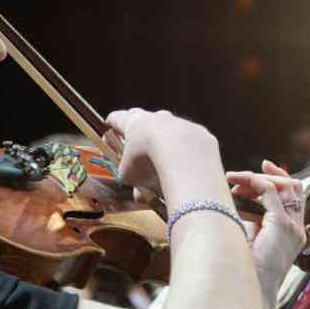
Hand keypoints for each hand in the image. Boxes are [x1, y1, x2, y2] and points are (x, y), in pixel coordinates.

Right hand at [105, 108, 220, 199]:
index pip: (116, 118)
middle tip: (138, 158)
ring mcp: (180, 123)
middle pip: (145, 125)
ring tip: (165, 174)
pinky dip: (186, 156)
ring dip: (165, 152)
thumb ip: (129, 176)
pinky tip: (186, 172)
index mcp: (133, 122)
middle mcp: (157, 117)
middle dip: (141, 142)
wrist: (184, 156)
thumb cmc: (147, 162)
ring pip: (170, 136)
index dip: (111, 128)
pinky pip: (189, 145)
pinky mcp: (199, 134)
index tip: (109, 137)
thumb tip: (138, 191)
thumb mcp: (127, 174)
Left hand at [226, 159, 306, 308]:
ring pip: (284, 185)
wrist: (247, 293)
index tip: (261, 167)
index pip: (295, 196)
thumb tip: (239, 195)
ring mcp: (293, 228)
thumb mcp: (250, 238)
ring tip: (234, 180)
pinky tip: (236, 184)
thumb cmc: (243, 270)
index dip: (280, 177)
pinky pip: (270, 191)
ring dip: (258, 177)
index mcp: (293, 233)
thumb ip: (252, 218)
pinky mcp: (282, 226)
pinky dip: (253, 182)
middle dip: (269, 174)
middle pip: (293, 187)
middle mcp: (298, 229)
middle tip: (240, 174)